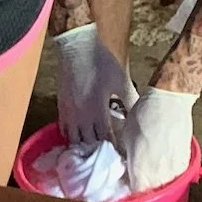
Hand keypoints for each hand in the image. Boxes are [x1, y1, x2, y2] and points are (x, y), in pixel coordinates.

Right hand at [54, 26, 135, 145]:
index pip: (106, 139)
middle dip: (98, 150)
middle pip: (89, 144)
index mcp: (98, 111)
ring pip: (74, 140)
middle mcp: (82, 117)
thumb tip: (140, 113)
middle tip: (106, 155)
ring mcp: (69, 113)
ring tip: (91, 149)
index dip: (113, 148)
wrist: (77, 46)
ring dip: (83, 145)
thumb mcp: (120, 79)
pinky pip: (64, 129)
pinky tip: (77, 136)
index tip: (120, 156)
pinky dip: (71, 136)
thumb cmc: (101, 61)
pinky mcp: (61, 107)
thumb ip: (129, 98)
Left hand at [118, 87, 198, 192]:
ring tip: (150, 172)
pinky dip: (169, 176)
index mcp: (140, 169)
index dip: (129, 190)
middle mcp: (158, 174)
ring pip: (163, 187)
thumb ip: (126, 156)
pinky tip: (163, 167)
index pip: (134, 193)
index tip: (126, 183)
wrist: (170, 101)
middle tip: (137, 177)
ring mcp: (173, 170)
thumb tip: (125, 166)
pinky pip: (176, 178)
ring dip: (156, 183)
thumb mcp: (126, 137)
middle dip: (142, 187)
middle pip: (149, 193)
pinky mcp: (184, 163)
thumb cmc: (145, 114)